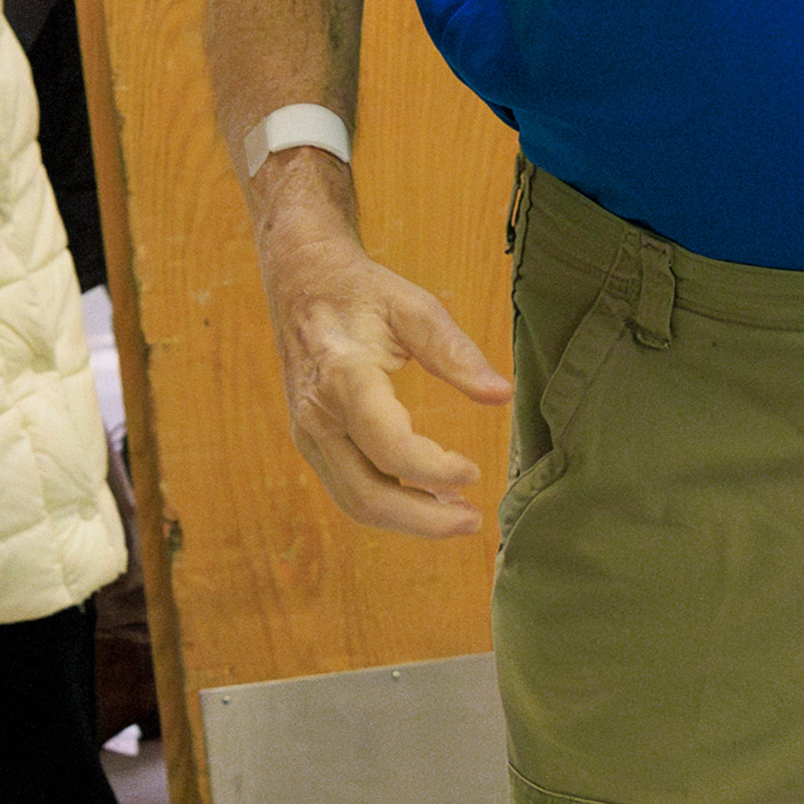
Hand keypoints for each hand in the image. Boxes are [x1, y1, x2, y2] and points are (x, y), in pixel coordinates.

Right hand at [244, 159, 510, 539]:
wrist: (302, 283)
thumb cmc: (363, 293)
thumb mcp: (415, 309)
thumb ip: (457, 353)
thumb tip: (501, 395)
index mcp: (343, 377)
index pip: (389, 447)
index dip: (434, 470)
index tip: (475, 472)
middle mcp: (317, 416)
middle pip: (367, 493)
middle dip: (424, 519)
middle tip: (474, 520)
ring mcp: (308, 435)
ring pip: (354, 502)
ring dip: (409, 520)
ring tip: (458, 516)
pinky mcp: (311, 443)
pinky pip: (348, 489)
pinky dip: (390, 506)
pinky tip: (429, 499)